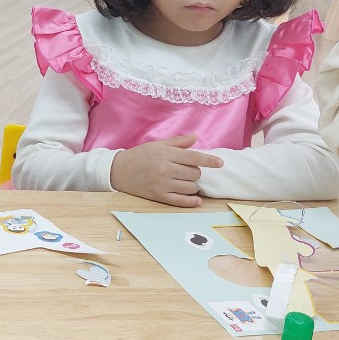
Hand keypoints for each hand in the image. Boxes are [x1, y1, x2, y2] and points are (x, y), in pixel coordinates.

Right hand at [109, 135, 223, 206]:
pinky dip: (191, 201)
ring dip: (192, 184)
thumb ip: (178, 142)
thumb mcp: (157, 145)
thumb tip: (196, 138)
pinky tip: (197, 200)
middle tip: (186, 169)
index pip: (193, 157)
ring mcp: (162, 184)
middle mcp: (165, 169)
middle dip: (195, 171)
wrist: (118, 171)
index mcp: (166, 154)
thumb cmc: (139, 155)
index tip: (220, 163)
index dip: (209, 160)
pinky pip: (181, 201)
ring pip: (190, 187)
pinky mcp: (159, 196)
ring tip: (184, 180)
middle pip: (194, 173)